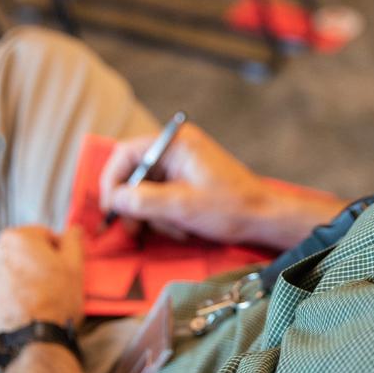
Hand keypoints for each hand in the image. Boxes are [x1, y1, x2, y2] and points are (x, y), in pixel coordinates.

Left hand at [0, 226, 84, 344]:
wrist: (31, 345)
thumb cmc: (54, 303)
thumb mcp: (74, 268)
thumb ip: (73, 242)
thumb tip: (74, 231)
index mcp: (15, 240)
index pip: (40, 235)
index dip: (56, 250)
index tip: (63, 265)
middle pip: (18, 256)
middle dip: (33, 267)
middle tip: (51, 286)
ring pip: (3, 278)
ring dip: (16, 285)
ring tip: (35, 305)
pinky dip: (3, 305)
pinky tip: (19, 316)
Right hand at [99, 123, 268, 244]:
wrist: (263, 218)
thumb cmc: (230, 207)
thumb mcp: (181, 206)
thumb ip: (142, 201)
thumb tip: (113, 199)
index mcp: (176, 143)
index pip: (126, 153)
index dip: (112, 181)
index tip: (110, 208)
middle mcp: (176, 149)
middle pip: (134, 174)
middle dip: (135, 205)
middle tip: (136, 230)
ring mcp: (181, 165)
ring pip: (146, 191)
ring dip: (154, 215)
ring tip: (176, 229)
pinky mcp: (186, 182)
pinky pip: (161, 198)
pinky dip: (165, 216)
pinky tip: (182, 229)